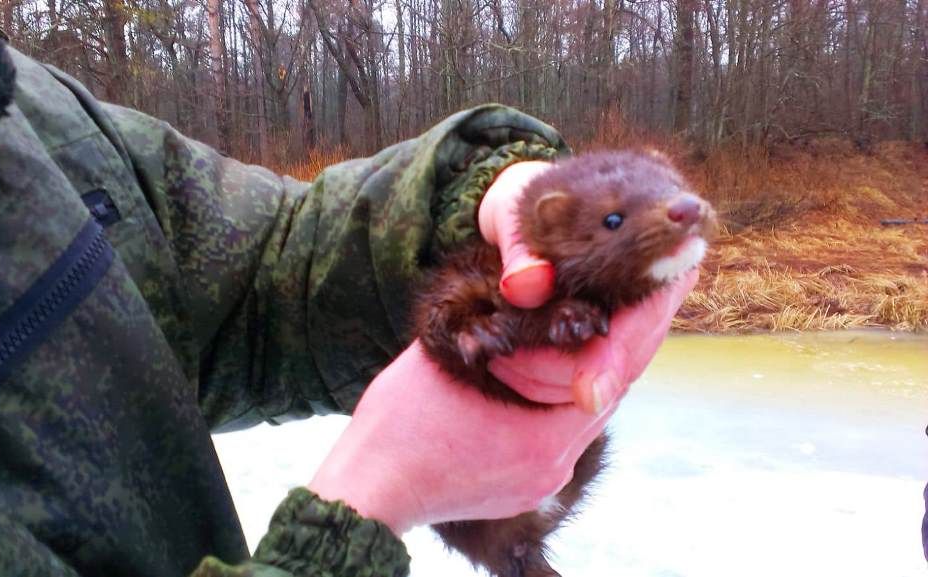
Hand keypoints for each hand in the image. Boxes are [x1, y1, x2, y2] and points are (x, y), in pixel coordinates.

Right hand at [308, 162, 697, 535]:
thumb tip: (541, 298)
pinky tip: (570, 358)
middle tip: (662, 279)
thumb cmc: (398, 424)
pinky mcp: (528, 483)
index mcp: (544, 437)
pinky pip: (564, 427)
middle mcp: (555, 463)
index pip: (616, 370)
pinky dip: (572, 389)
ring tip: (621, 308)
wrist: (369, 490)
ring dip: (602, 361)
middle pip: (613, 388)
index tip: (670, 276)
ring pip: (591, 408)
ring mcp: (543, 478)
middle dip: (634, 332)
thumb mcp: (452, 361)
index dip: (646, 320)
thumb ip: (506, 336)